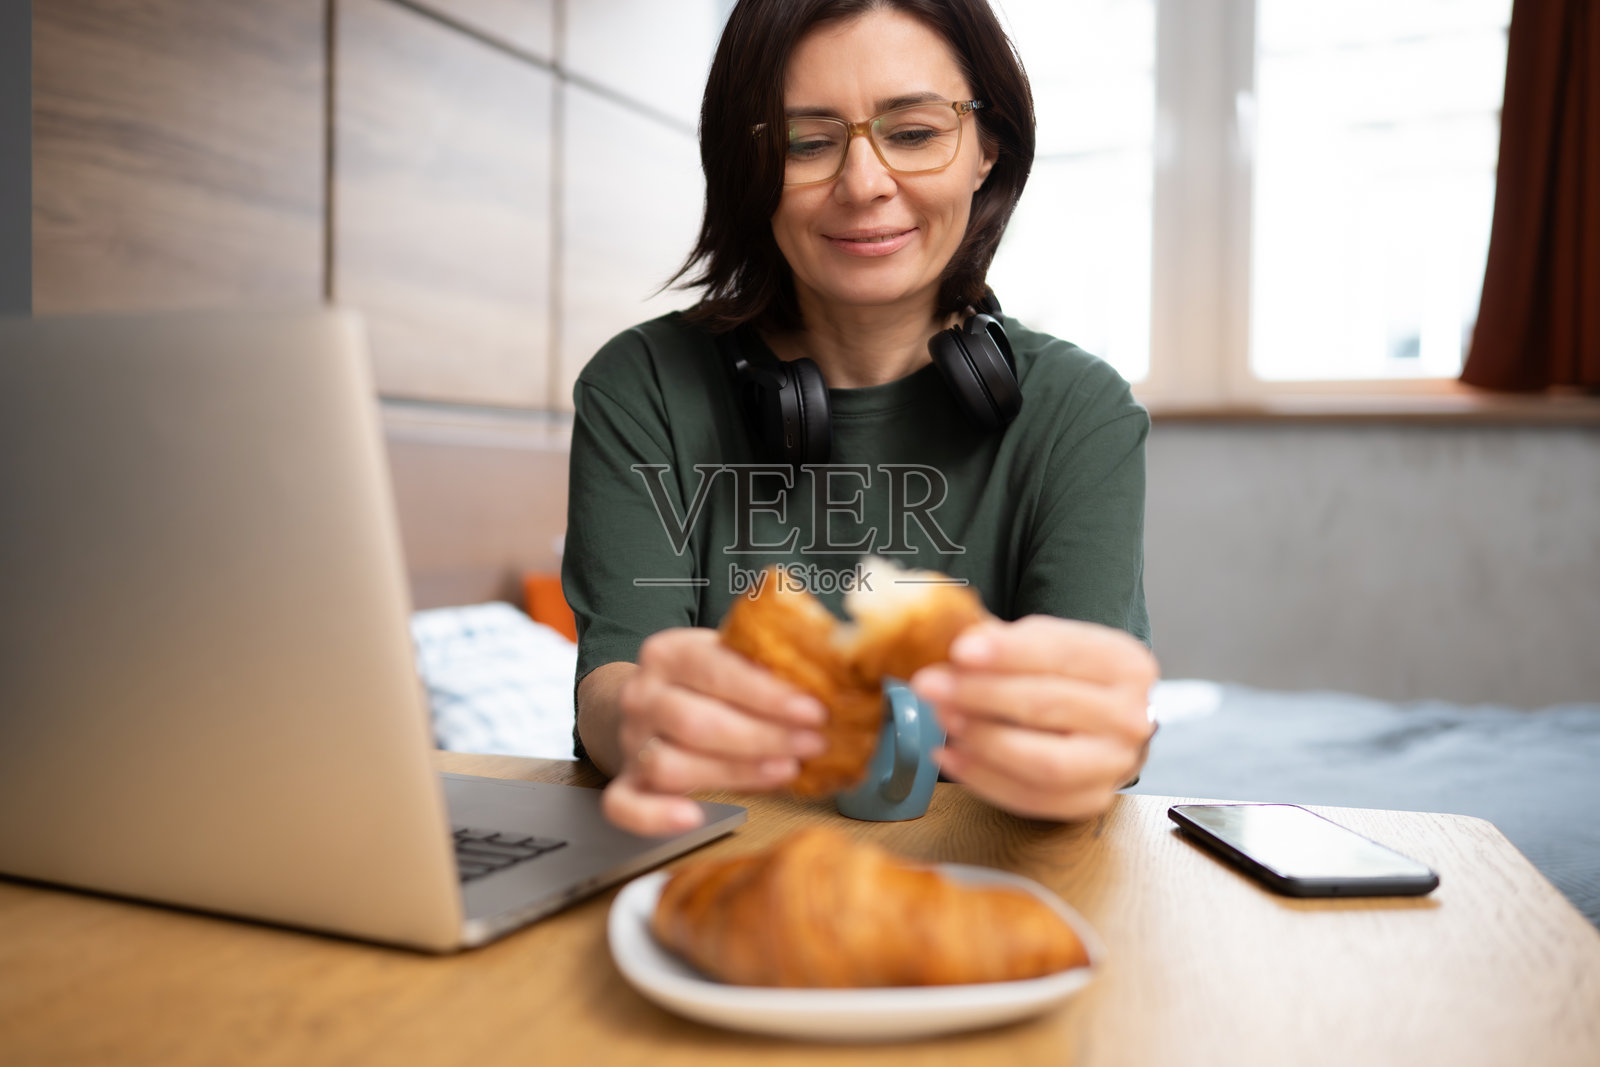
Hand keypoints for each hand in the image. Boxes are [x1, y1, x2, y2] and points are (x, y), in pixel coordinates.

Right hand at [600, 627, 827, 835]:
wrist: (650, 702)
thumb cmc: (705, 684)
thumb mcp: (731, 657)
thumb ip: (768, 664)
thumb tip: (834, 674)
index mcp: (669, 653)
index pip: (714, 668)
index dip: (766, 693)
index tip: (812, 710)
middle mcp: (643, 695)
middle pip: (695, 722)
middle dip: (762, 737)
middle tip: (811, 743)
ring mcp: (632, 741)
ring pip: (670, 764)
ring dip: (733, 772)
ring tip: (784, 770)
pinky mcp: (626, 782)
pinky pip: (625, 805)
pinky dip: (655, 816)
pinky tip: (693, 817)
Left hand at [909, 615, 1158, 820]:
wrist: (1102, 721)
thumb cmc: (1067, 678)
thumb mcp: (1048, 645)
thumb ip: (1005, 641)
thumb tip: (953, 636)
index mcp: (1127, 664)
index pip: (1063, 654)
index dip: (1009, 653)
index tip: (960, 650)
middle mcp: (1132, 717)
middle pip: (1048, 705)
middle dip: (980, 694)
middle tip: (930, 683)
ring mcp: (1114, 765)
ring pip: (1043, 761)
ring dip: (983, 740)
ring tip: (943, 718)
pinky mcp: (1090, 800)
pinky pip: (1031, 798)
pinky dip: (984, 778)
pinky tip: (951, 755)